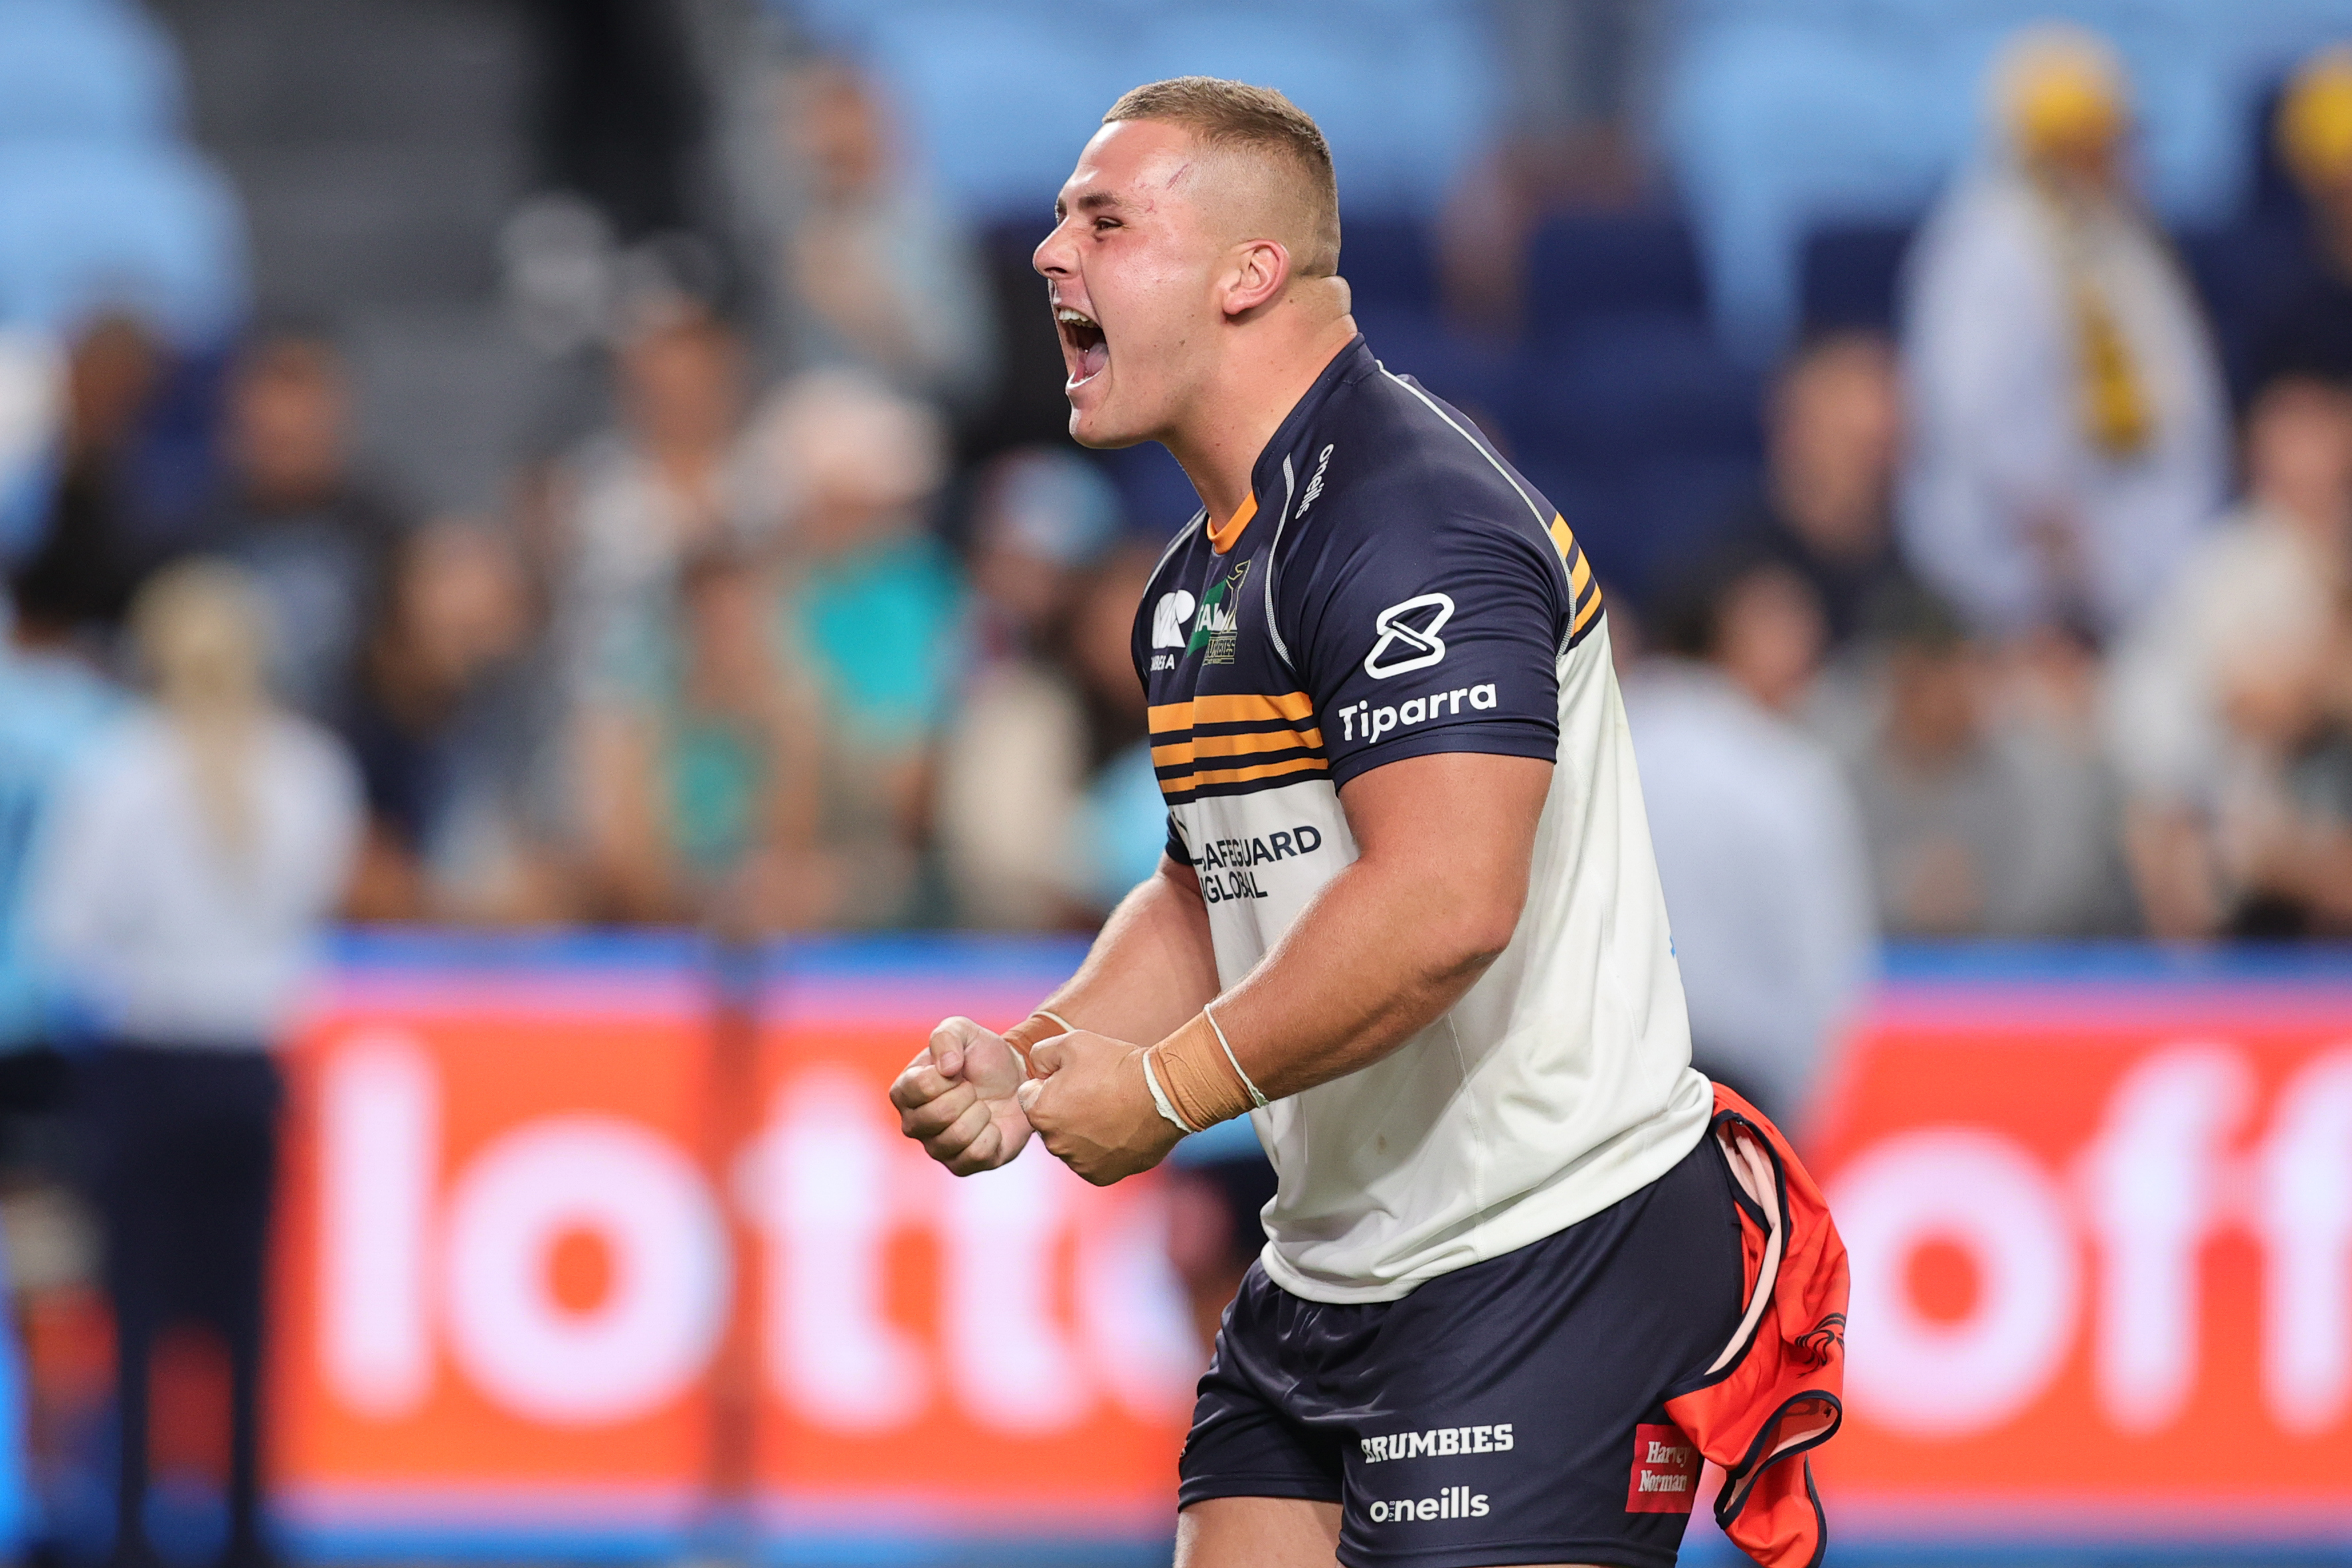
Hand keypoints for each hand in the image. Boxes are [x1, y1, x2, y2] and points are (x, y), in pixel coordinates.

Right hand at [889, 1016, 1033, 1174]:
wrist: (1016, 1079)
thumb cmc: (982, 1056)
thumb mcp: (963, 1031)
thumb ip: (946, 1036)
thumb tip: (946, 1068)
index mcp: (904, 1091)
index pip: (921, 1087)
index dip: (949, 1076)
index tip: (958, 1070)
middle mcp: (913, 1124)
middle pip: (939, 1115)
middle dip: (968, 1095)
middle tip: (973, 1089)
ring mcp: (936, 1148)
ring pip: (958, 1136)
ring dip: (981, 1115)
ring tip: (982, 1106)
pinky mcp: (962, 1166)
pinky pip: (977, 1155)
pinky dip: (993, 1136)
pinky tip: (992, 1126)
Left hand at [1017, 1030, 1183, 1185]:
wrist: (1161, 1093)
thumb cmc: (1116, 1066)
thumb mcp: (1071, 1042)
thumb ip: (1041, 1054)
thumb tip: (1036, 1069)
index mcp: (1040, 1112)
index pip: (1030, 1096)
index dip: (1051, 1082)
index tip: (1076, 1077)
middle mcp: (1054, 1143)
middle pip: (1051, 1122)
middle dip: (1065, 1108)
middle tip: (1096, 1092)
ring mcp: (1078, 1163)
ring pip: (1071, 1143)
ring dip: (1082, 1130)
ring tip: (1110, 1110)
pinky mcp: (1101, 1176)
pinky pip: (1092, 1160)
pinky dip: (1101, 1149)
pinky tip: (1118, 1129)